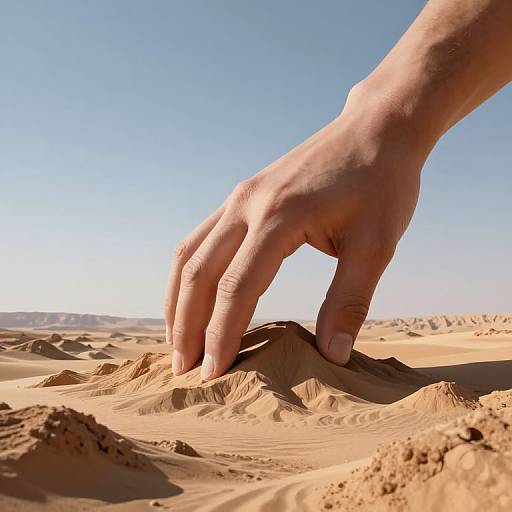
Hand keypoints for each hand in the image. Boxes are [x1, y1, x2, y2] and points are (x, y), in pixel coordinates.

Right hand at [164, 86, 430, 380]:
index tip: (214, 374)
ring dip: (177, 301)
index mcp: (279, 217)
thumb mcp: (376, 245)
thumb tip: (332, 355)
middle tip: (184, 369)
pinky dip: (189, 274)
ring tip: (178, 341)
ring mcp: (239, 197)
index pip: (235, 288)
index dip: (221, 335)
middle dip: (187, 326)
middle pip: (198, 273)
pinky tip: (192, 297)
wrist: (376, 130)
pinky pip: (200, 239)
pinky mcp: (242, 196)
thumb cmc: (382, 185)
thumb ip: (349, 301)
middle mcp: (246, 204)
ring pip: (188, 254)